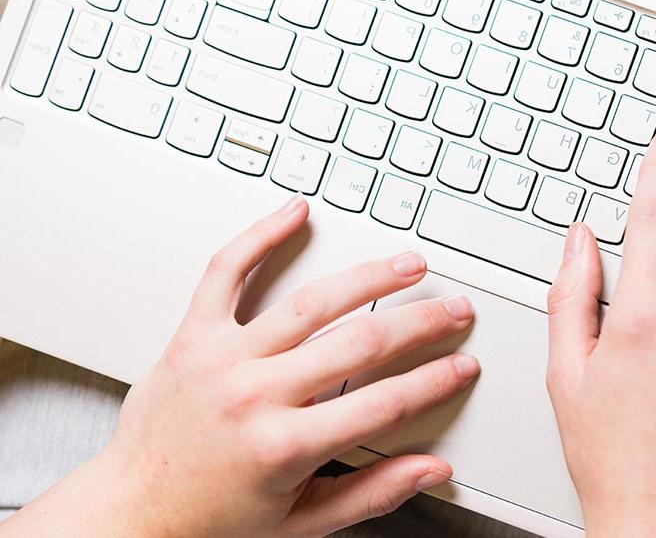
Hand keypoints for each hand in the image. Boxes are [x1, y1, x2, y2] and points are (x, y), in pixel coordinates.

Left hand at [2, 197, 479, 536]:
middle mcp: (256, 395)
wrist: (128, 516)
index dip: (435, 381)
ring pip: (310, 302)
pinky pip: (226, 273)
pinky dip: (259, 236)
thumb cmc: (208, 523)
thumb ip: (371, 494)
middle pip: (360, 343)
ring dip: (368, 277)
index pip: (385, 402)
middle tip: (455, 309)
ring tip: (407, 265)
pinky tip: (293, 212)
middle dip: (421, 322)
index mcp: (286, 446)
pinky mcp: (192, 337)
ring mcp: (223, 359)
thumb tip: (431, 471)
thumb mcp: (300, 525)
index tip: (462, 365)